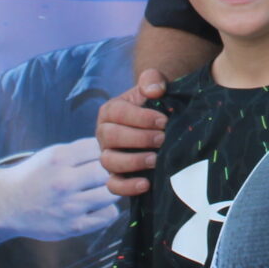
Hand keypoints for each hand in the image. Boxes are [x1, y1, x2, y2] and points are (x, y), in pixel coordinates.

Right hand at [1, 138, 119, 241]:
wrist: (7, 205)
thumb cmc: (35, 177)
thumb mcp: (52, 154)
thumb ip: (81, 151)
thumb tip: (115, 151)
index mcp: (59, 158)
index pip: (100, 148)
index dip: (104, 153)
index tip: (99, 159)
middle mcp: (64, 181)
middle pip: (108, 171)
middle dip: (110, 172)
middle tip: (103, 176)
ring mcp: (69, 206)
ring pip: (112, 193)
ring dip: (110, 191)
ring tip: (98, 191)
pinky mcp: (73, 226)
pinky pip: (108, 215)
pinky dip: (107, 210)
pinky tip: (95, 207)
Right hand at [96, 71, 170, 198]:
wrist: (161, 122)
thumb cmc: (156, 104)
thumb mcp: (154, 86)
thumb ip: (153, 80)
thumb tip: (154, 90)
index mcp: (110, 111)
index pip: (117, 113)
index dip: (140, 117)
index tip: (164, 120)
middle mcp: (104, 134)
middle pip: (110, 137)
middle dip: (138, 138)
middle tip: (162, 138)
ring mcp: (109, 156)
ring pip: (108, 162)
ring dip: (133, 161)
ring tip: (156, 159)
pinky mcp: (117, 176)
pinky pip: (113, 185)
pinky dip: (127, 187)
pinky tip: (146, 184)